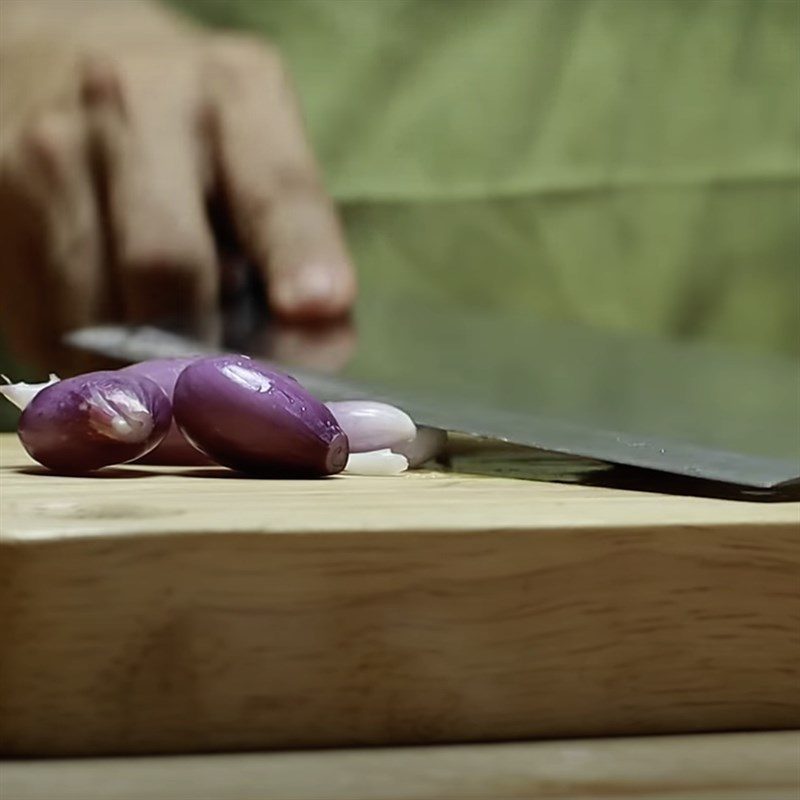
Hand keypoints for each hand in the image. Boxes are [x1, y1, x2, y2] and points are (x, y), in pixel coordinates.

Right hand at [0, 0, 355, 371]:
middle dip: (203, 348)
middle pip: (168, 263)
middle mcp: (135, 103)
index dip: (298, 256)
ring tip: (169, 343)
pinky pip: (50, 328)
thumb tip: (313, 355)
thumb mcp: (264, 164)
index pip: (275, 188)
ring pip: (99, 313)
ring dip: (146, 364)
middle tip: (224, 392)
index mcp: (236, 92)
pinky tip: (117, 323)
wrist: (64, 69)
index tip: (319, 307)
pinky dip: (95, 358)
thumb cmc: (195, 138)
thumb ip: (297, 250)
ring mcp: (50, 151)